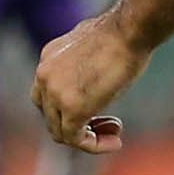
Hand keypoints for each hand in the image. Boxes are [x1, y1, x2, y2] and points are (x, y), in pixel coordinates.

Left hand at [32, 16, 144, 151]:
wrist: (129, 29)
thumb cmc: (124, 32)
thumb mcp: (96, 43)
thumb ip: (86, 60)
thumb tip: (95, 69)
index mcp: (49, 58)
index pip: (47, 94)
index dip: (68, 108)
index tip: (98, 108)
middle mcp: (44, 75)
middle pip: (51, 115)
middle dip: (80, 124)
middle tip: (112, 123)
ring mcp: (54, 93)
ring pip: (60, 131)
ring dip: (88, 137)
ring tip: (115, 135)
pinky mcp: (72, 108)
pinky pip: (76, 139)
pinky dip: (94, 144)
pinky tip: (115, 141)